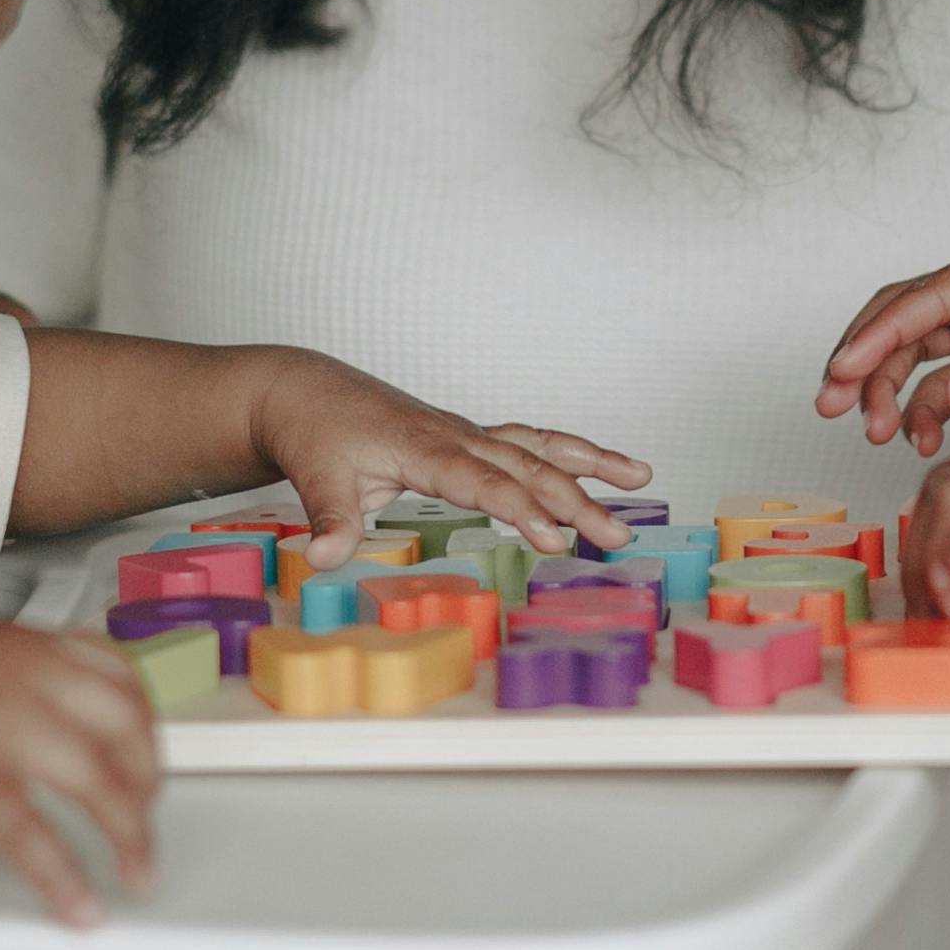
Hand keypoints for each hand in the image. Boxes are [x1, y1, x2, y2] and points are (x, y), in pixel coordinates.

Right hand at [0, 620, 162, 928]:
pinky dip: (64, 877)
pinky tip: (79, 903)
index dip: (146, 731)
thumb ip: (24, 685)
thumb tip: (74, 728)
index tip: (149, 768)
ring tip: (135, 874)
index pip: (121, 678)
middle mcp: (20, 677)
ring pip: (94, 781)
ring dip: (127, 836)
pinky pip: (32, 836)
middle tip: (146, 826)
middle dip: (147, 787)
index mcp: (23, 646)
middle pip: (123, 728)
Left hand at [247, 354, 651, 563]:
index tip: (555, 538)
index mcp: (423, 446)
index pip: (483, 480)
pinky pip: (529, 442)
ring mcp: (466, 433)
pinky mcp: (469, 437)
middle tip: (615, 536)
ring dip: (591, 463)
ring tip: (641, 478)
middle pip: (526, 466)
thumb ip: (329, 519)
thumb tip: (322, 557)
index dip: (521, 508)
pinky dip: (570, 452)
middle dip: (574, 501)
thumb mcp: (315, 477)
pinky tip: (608, 467)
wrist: (307, 392)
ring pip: (538, 446)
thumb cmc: (316, 433)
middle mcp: (455, 434)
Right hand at [818, 231, 949, 453]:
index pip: (924, 295)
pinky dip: (931, 404)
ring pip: (922, 348)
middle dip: (869, 362)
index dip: (874, 337)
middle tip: (843, 410)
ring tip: (883, 432)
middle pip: (910, 316)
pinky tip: (925, 436)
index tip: (841, 374)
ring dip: (895, 388)